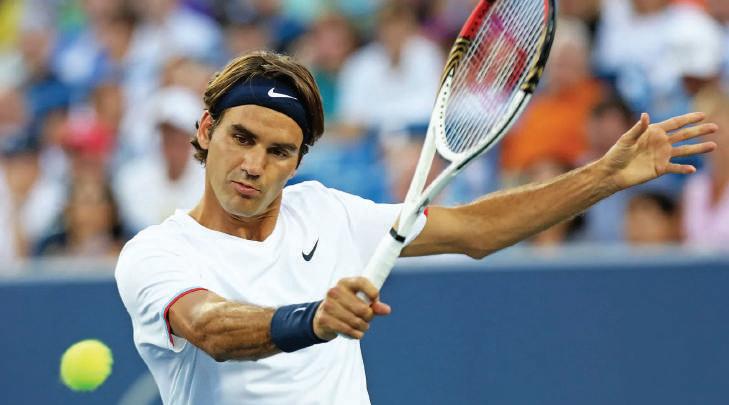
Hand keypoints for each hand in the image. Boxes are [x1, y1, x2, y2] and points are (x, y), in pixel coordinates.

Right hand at [313, 277, 390, 339]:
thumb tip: (387, 310)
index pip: (362, 282)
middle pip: (362, 308)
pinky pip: (346, 329)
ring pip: (355, 321)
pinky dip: (355, 334)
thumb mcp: (360, 302)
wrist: (323, 316)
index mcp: (345, 283)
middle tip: (368, 320)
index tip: (376, 299)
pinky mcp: (324, 319)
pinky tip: (357, 333)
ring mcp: (328, 305)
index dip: (372, 292)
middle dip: (369, 317)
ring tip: (363, 327)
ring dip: (363, 327)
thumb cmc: (347, 307)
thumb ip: (374, 305)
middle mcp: (335, 291)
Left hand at [600, 112, 717, 190]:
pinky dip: (684, 168)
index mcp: (654, 132)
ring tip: (713, 146)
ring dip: (698, 148)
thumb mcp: (626, 139)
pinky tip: (693, 169)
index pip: (675, 123)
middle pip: (684, 135)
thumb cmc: (616, 154)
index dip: (688, 119)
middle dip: (699, 131)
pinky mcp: (660, 168)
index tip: (702, 115)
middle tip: (715, 127)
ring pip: (684, 151)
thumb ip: (638, 128)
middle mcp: (661, 142)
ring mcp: (662, 155)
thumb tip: (645, 114)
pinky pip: (675, 168)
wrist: (612, 173)